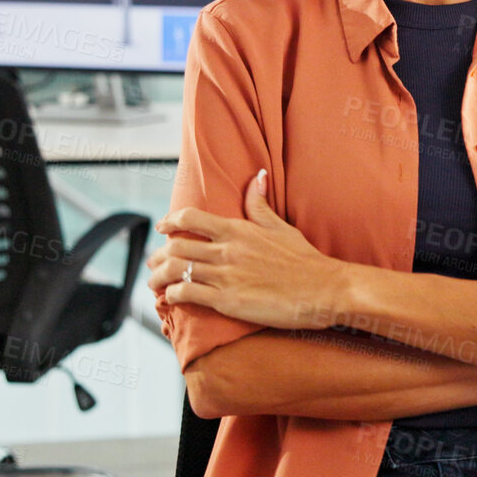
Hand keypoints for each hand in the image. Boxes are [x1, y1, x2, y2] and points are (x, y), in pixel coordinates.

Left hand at [146, 169, 347, 329]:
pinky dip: (173, 294)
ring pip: (177, 270)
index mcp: (238, 230)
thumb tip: (257, 176)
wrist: (323, 289)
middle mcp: (227, 250)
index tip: (162, 227)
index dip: (171, 221)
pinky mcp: (228, 301)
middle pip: (177, 247)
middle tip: (153, 261)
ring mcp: (225, 276)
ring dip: (159, 276)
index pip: (191, 218)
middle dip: (159, 254)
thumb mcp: (281, 226)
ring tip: (154, 282)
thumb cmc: (305, 260)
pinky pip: (188, 294)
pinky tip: (171, 297)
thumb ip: (260, 204)